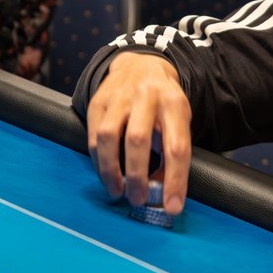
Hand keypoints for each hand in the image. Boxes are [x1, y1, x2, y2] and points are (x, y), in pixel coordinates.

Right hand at [86, 52, 191, 213]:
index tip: (172, 207)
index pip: (177, 147)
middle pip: (138, 140)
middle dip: (137, 177)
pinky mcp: (98, 101)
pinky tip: (105, 174)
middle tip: (138, 200)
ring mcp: (120, 97)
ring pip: (109, 137)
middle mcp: (147, 97)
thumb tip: (162, 192)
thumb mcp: (179, 120)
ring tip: (118, 191)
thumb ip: (172, 152)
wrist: (141, 65)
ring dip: (111, 171)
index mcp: (175, 105)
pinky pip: (93, 135)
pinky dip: (98, 160)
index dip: (175, 180)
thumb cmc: (164, 103)